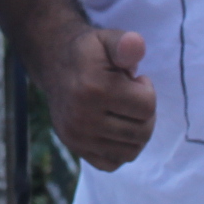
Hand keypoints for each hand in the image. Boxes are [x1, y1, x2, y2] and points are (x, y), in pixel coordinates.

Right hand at [36, 27, 155, 169]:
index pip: (147, 107)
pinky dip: (120, 150)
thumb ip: (125, 43)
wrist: (56, 65)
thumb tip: (136, 46)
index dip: (147, 90)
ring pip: (131, 151)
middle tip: (130, 96)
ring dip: (136, 132)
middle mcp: (82, 118)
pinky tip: (116, 129)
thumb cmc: (90, 53)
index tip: (134, 80)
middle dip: (144, 113)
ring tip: (124, 112)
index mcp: (94, 89)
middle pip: (142, 132)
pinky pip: (112, 163)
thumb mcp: (108, 40)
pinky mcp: (75, 149)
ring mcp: (77, 137)